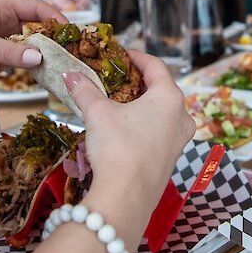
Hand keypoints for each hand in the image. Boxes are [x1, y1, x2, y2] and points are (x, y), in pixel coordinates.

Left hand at [0, 0, 64, 98]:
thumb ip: (9, 52)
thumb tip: (39, 57)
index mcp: (1, 7)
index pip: (36, 7)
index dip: (54, 17)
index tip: (69, 31)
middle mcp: (7, 22)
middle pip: (40, 26)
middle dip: (55, 37)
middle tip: (73, 51)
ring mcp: (7, 42)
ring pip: (36, 45)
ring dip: (49, 54)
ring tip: (67, 64)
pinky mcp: (4, 61)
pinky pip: (28, 62)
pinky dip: (39, 67)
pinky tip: (51, 74)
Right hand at [67, 50, 194, 224]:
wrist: (125, 198)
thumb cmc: (118, 148)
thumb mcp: (97, 112)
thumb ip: (84, 90)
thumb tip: (70, 75)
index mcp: (169, 98)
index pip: (155, 66)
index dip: (136, 57)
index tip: (120, 55)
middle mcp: (181, 117)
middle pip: (160, 89)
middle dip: (137, 82)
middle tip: (115, 78)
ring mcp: (179, 141)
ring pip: (161, 112)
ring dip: (140, 104)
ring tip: (116, 103)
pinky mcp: (170, 160)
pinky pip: (159, 132)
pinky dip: (143, 124)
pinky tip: (122, 129)